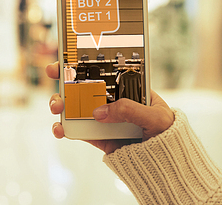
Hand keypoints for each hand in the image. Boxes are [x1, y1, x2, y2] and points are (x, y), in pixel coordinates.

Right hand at [47, 62, 173, 153]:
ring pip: (74, 106)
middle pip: (83, 84)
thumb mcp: (155, 117)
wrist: (167, 165)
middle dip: (64, 77)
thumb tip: (98, 112)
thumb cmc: (168, 134)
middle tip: (53, 72)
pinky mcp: (97, 136)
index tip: (67, 56)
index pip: (103, 69)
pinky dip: (64, 129)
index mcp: (128, 87)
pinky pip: (76, 130)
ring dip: (60, 103)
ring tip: (56, 107)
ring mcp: (102, 118)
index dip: (85, 61)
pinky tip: (59, 129)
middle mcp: (112, 100)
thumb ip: (129, 110)